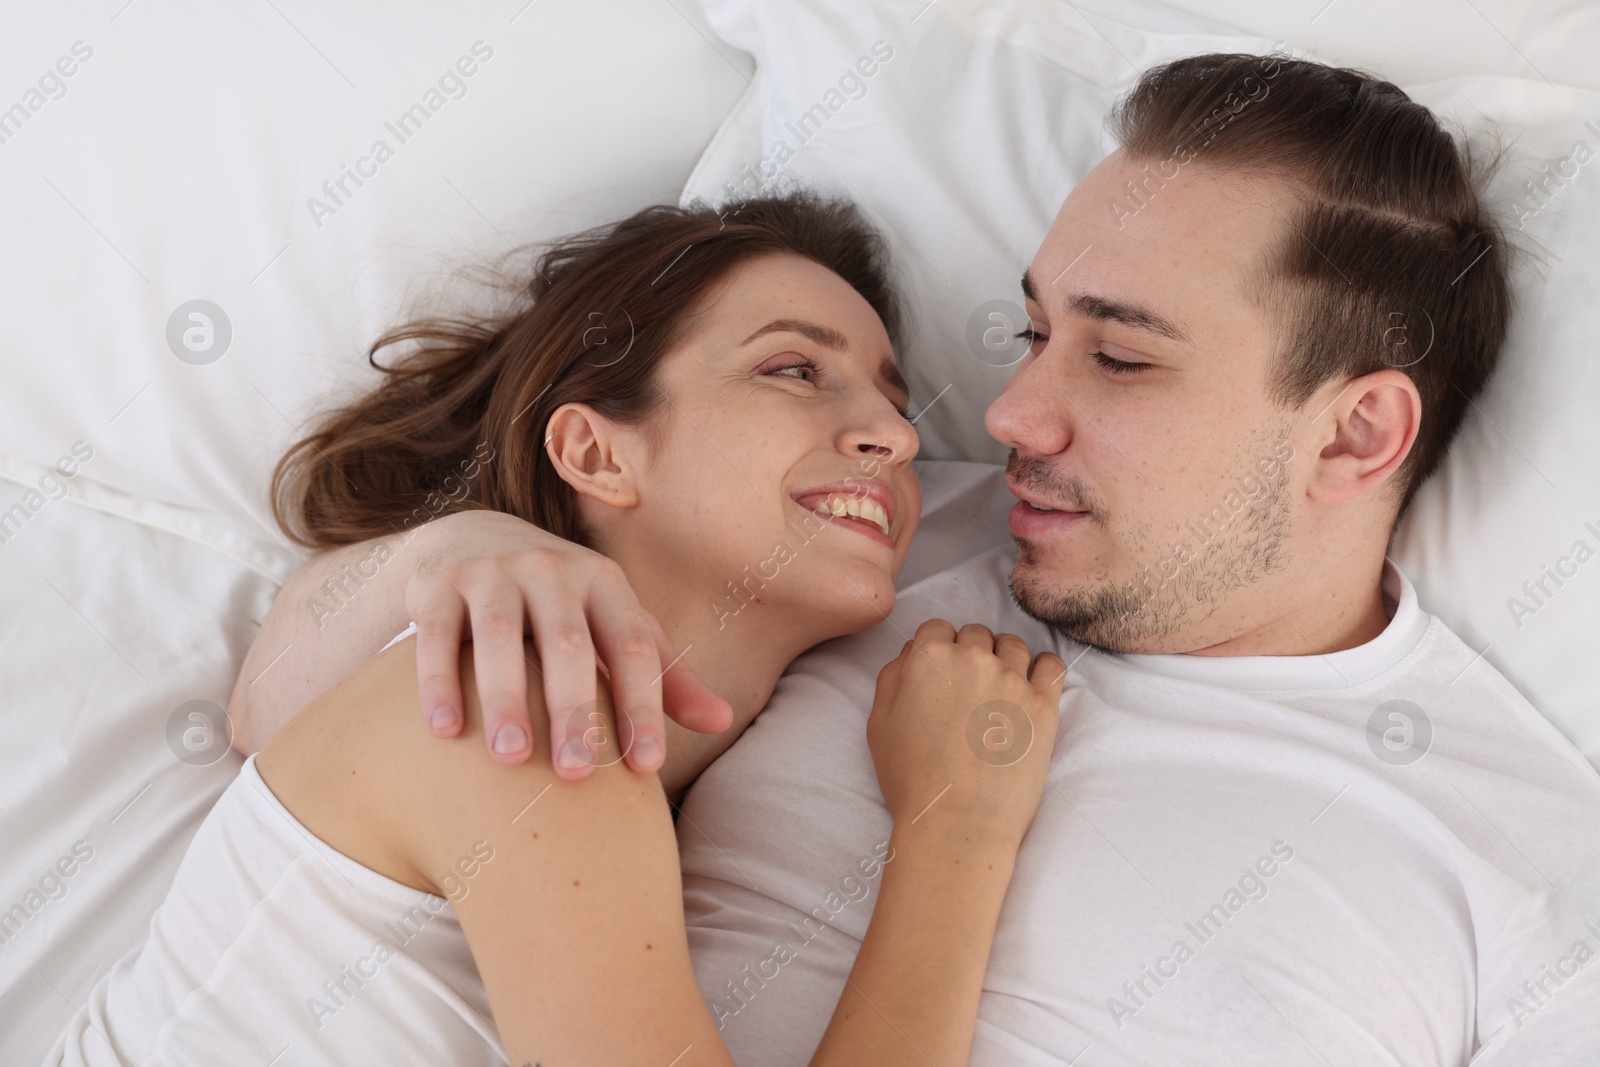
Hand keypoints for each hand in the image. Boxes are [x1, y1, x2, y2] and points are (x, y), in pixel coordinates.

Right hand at [404, 510, 732, 776]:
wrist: (472, 539)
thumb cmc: (563, 605)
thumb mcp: (615, 627)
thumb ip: (665, 675)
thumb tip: (723, 722)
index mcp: (605, 585)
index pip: (632, 646)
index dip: (644, 704)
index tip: (647, 766)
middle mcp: (553, 571)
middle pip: (568, 644)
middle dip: (574, 709)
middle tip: (574, 775)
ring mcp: (494, 573)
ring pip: (500, 637)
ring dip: (505, 697)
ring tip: (511, 757)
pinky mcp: (440, 584)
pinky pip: (438, 635)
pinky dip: (439, 681)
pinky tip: (444, 732)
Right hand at [868, 619, 1064, 846]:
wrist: (957, 822)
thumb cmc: (912, 780)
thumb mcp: (879, 724)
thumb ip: (892, 676)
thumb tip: (912, 653)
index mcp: (929, 658)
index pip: (937, 629)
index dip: (936, 648)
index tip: (941, 672)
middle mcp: (973, 659)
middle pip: (976, 634)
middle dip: (970, 653)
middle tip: (967, 688)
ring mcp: (1012, 679)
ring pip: (1013, 645)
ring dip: (1004, 659)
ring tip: (999, 689)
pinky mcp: (1043, 704)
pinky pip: (1050, 666)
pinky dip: (1041, 670)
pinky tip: (1030, 688)